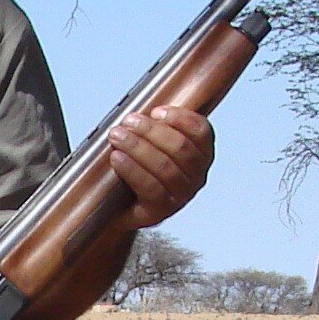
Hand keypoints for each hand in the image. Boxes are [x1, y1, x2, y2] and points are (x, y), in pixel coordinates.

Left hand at [108, 103, 214, 226]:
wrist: (118, 209)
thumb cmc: (137, 170)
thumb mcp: (151, 144)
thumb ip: (154, 126)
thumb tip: (141, 108)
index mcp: (201, 155)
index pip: (202, 132)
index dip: (180, 118)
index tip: (156, 111)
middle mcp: (197, 177)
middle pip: (180, 148)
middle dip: (151, 131)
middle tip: (128, 122)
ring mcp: (181, 196)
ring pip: (165, 167)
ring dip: (138, 147)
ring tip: (117, 136)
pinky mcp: (161, 211)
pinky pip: (150, 188)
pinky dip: (132, 169)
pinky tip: (117, 158)